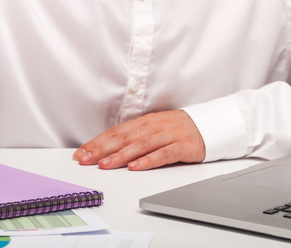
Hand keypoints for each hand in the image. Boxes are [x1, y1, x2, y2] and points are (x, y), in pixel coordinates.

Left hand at [73, 110, 205, 170]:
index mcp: (144, 122)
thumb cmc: (178, 130)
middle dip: (102, 149)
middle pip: (124, 137)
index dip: (97, 142)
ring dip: (121, 155)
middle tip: (85, 159)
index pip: (116, 132)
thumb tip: (108, 149)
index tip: (81, 153)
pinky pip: (163, 154)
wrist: (209, 125)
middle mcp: (153, 126)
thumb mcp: (154, 129)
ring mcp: (168, 135)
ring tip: (105, 164)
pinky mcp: (182, 146)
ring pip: (140, 145)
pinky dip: (148, 160)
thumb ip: (134, 137)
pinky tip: (136, 167)